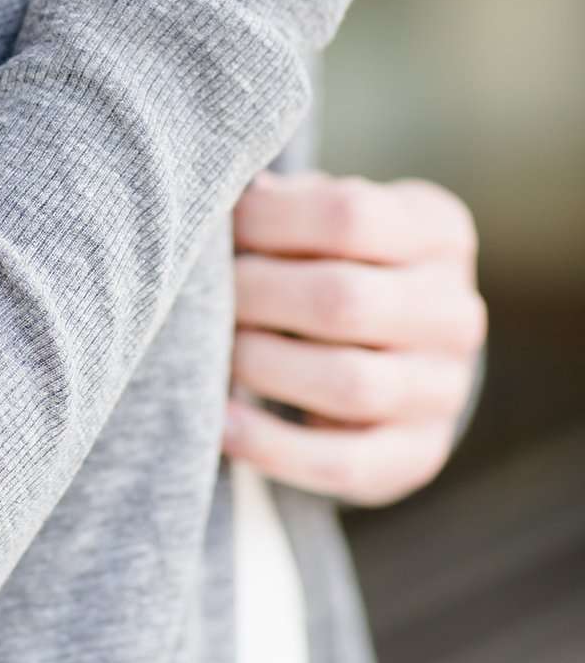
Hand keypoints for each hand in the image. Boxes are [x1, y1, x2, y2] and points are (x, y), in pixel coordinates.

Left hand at [223, 170, 486, 506]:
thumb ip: (291, 205)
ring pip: (350, 383)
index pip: (350, 215)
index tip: (222, 226)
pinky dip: (272, 446)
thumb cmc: (337, 259)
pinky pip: (343, 462)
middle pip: (345, 300)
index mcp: (438, 232)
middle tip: (206, 294)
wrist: (395, 348)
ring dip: (263, 366)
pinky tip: (220, 425)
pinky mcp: (417, 455)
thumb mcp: (330, 216)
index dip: (269, 221)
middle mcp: (456, 312)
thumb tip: (237, 200)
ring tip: (215, 351)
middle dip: (256, 295)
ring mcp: (444, 390)